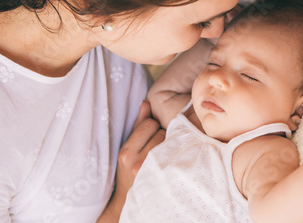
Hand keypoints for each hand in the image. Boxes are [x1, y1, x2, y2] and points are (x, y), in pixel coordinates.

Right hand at [98, 100, 164, 221]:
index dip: (151, 127)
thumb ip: (138, 124)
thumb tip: (146, 102)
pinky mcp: (164, 176)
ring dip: (168, 142)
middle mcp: (138, 163)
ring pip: (170, 140)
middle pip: (160, 131)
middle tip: (156, 145)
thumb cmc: (128, 169)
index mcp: (126, 153)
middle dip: (160, 134)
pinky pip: (176, 152)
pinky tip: (171, 156)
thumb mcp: (128, 147)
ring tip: (162, 152)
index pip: (148, 124)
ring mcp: (153, 170)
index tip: (149, 134)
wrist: (129, 199)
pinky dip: (175, 151)